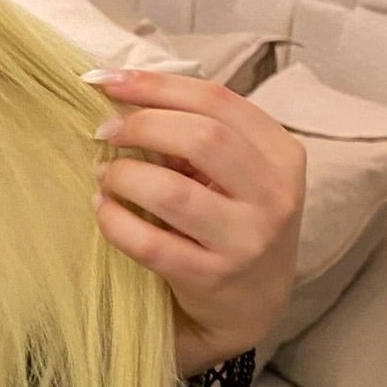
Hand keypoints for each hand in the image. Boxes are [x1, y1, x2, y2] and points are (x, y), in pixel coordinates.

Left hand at [85, 67, 304, 375]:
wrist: (252, 306)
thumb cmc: (233, 224)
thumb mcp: (239, 175)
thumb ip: (200, 135)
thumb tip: (124, 93)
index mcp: (282, 154)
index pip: (217, 101)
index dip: (156, 85)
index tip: (108, 81)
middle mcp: (274, 195)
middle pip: (200, 137)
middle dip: (141, 126)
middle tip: (105, 132)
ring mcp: (247, 240)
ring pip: (172, 191)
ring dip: (124, 176)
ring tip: (105, 175)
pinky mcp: (213, 278)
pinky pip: (150, 243)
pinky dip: (116, 221)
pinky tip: (104, 210)